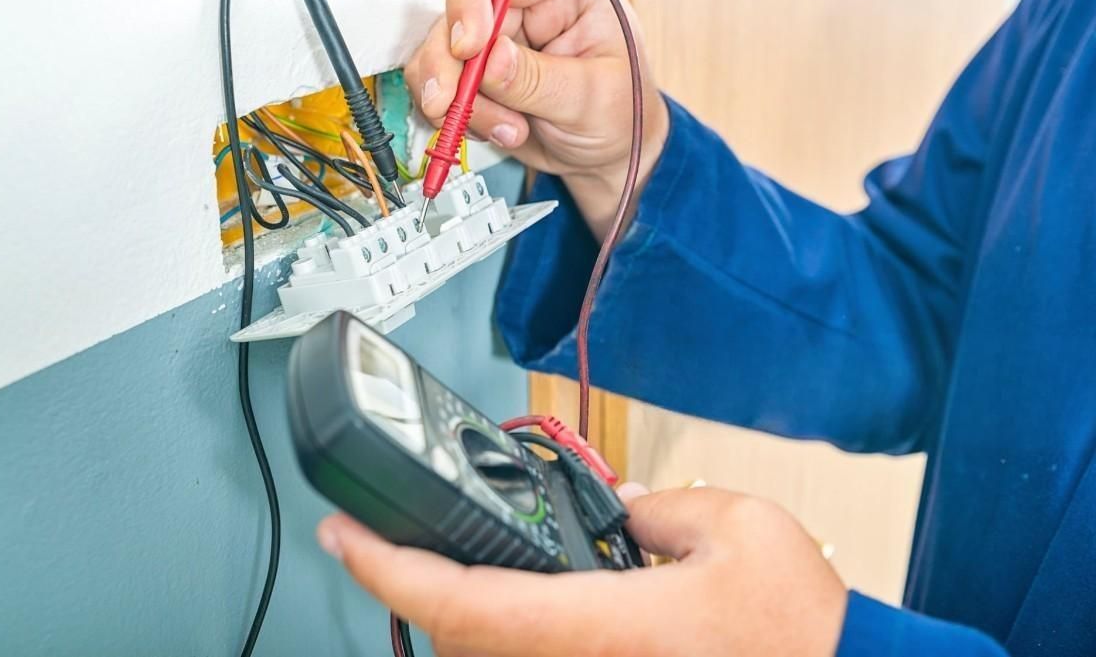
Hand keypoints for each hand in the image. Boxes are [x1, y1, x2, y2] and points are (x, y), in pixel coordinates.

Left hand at [317, 484, 847, 656]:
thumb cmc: (800, 631)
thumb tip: (619, 507)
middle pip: (458, 639)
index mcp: (599, 627)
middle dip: (419, 583)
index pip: (461, 603)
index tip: (345, 534)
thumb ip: (658, 507)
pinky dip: (504, 631)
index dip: (388, 568)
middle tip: (390, 529)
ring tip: (449, 553)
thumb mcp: (735, 530)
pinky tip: (519, 595)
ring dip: (462, 610)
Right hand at [404, 0, 671, 238]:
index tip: (468, 47)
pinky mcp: (478, 74)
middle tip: (449, 102)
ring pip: (442, 51)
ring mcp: (498, 38)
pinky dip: (457, 115)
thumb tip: (490, 60)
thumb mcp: (593, 97)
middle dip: (450, 64)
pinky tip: (497, 132)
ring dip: (458, 99)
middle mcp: (527, 3)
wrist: (610, 156)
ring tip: (506, 130)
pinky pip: (442, 85)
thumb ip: (540, 79)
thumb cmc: (623, 115)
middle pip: (461, 11)